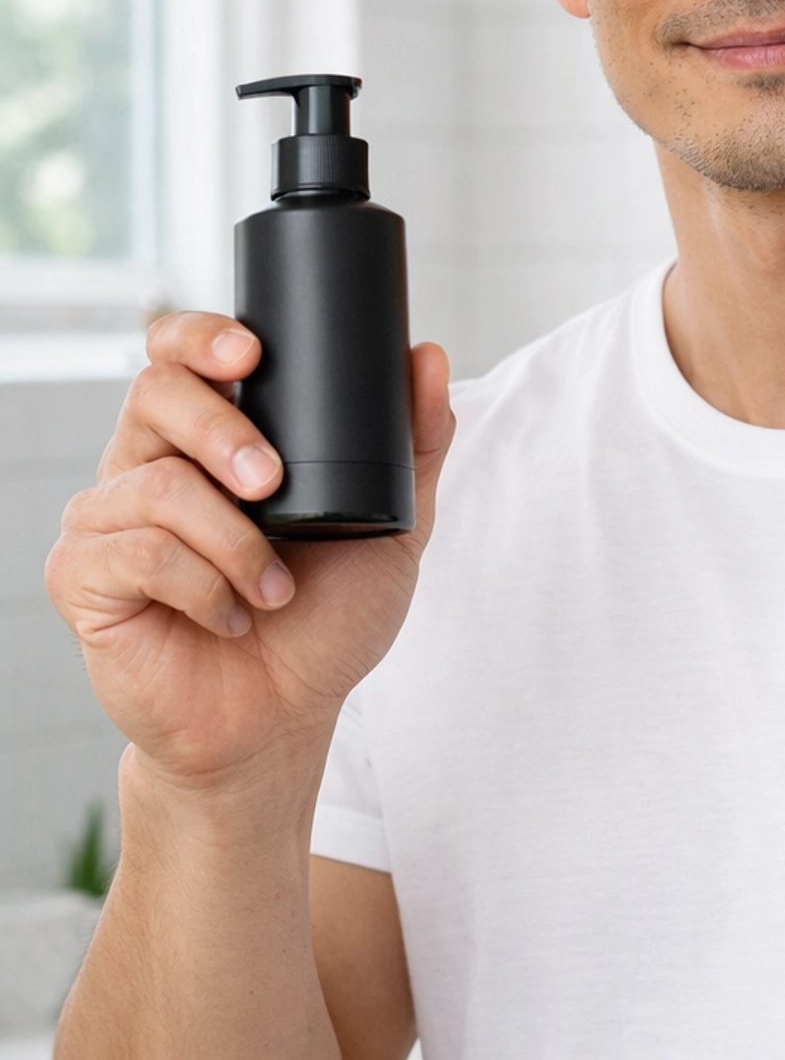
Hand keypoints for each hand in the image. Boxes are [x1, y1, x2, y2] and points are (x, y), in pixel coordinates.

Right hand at [46, 313, 453, 790]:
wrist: (281, 721)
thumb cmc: (323, 622)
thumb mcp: (390, 530)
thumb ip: (413, 445)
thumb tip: (427, 355)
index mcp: (206, 439)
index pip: (178, 354)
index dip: (200, 337)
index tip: (251, 355)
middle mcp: (147, 465)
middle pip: (155, 395)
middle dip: (222, 432)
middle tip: (272, 484)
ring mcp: (106, 519)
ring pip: (155, 485)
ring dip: (233, 542)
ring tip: (273, 589)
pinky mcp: (81, 577)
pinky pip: (134, 553)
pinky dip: (201, 587)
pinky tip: (232, 617)